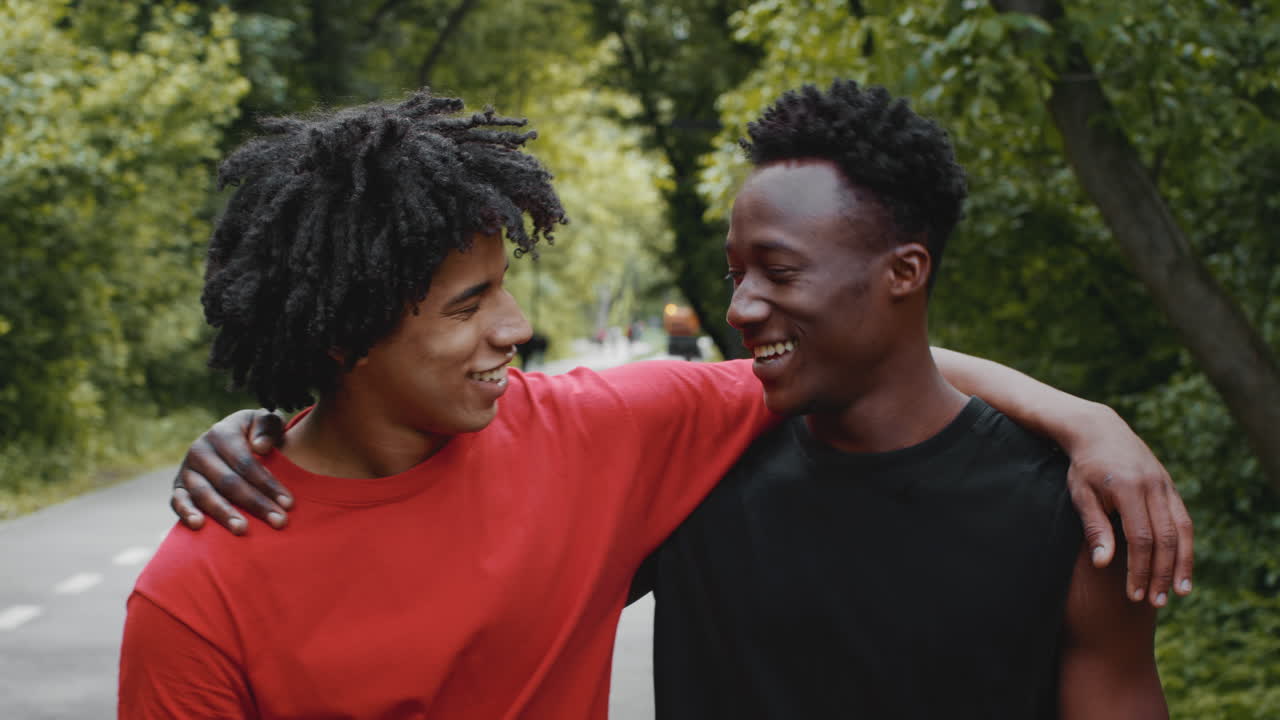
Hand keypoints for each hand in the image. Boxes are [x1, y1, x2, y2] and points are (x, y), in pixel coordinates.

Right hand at [170, 409, 291, 534]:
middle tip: (278, 522)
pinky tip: (199, 525)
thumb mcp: (265, 422)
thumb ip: (267, 427)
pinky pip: (178, 501)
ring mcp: (187, 470)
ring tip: (242, 530)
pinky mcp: (178, 487)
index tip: (288, 503)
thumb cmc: (256, 433)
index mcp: (222, 433)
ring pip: (204, 494)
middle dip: (255, 503)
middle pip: (229, 482)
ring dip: (224, 514)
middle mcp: (200, 450)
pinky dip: (186, 513)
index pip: (246, 463)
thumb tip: (261, 446)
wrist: (231, 439)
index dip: (267, 484)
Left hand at [1062, 403, 1192, 607]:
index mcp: (1128, 489)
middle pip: (1166, 539)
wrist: (1099, 430)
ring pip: (1183, 531)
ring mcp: (1166, 486)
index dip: (1140, 569)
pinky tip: (1183, 567)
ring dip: (1182, 564)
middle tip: (1156, 603)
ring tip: (1178, 593)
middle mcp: (1154, 487)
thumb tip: (1103, 564)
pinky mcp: (1170, 487)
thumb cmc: (1083, 466)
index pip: (1141, 539)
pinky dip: (1186, 546)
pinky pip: (1184, 520)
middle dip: (1162, 574)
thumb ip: (1095, 528)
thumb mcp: (1081, 494)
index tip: (1134, 594)